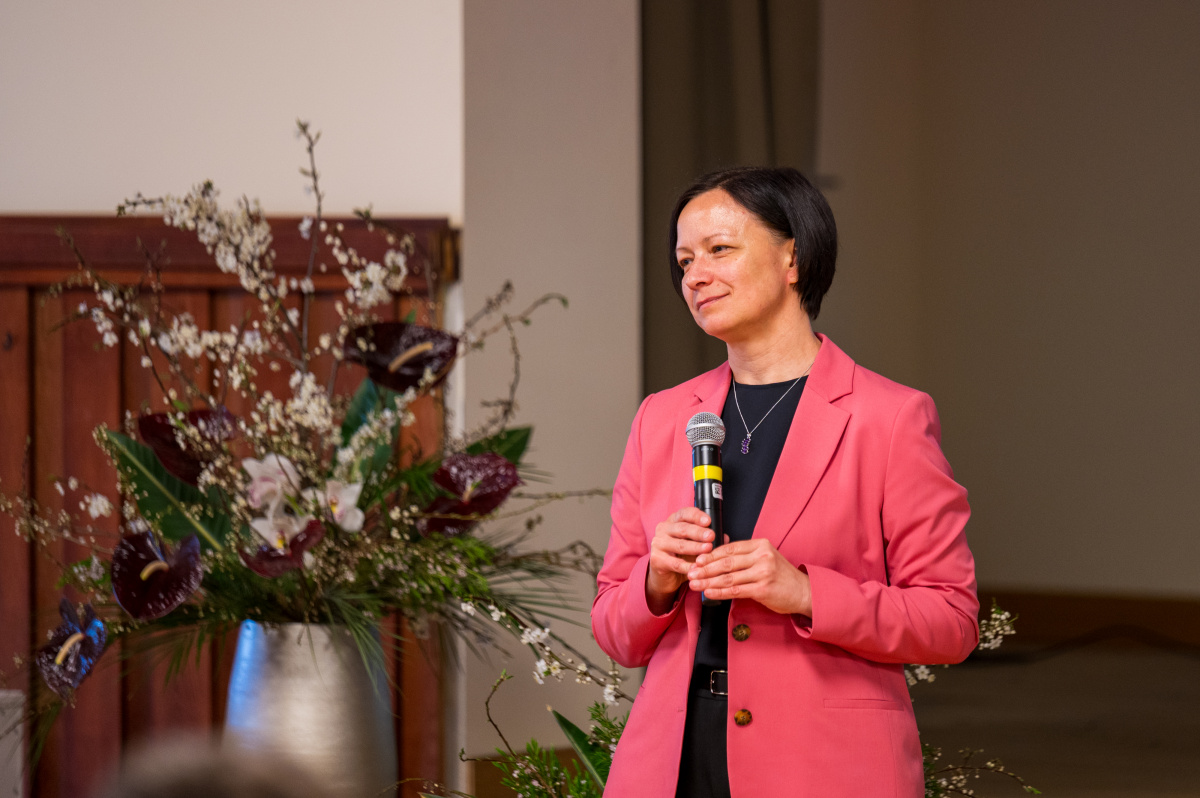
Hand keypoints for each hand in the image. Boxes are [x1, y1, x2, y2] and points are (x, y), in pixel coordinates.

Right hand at [645, 506, 714, 614]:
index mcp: (673, 521)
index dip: (696, 516)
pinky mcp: (657, 559)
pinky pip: (675, 563)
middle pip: (682, 529)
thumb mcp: (695, 544)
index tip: (708, 521)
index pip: (684, 513)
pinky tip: (697, 567)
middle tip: (711, 536)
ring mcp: (658, 544)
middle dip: (698, 532)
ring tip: (708, 549)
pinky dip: (688, 566)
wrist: (666, 575)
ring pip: (680, 545)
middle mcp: (664, 529)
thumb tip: (725, 537)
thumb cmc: (682, 556)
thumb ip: (708, 539)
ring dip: (695, 548)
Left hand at [687, 538, 811, 616]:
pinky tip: (708, 593)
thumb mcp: (765, 557)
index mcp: (760, 545)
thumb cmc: (780, 575)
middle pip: (726, 562)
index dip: (710, 555)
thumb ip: (745, 555)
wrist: (803, 591)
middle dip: (705, 568)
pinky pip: (735, 590)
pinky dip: (719, 592)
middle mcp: (762, 556)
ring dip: (708, 581)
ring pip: (729, 576)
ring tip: (694, 584)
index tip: (696, 560)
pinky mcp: (763, 588)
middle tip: (690, 572)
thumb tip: (717, 554)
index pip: (730, 548)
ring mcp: (763, 572)